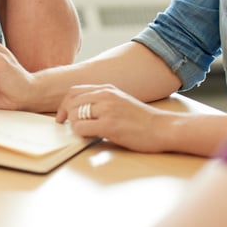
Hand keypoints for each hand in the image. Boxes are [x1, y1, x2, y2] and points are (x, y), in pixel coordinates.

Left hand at [55, 84, 178, 152]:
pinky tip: (90, 137)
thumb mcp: (121, 101)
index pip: (74, 91)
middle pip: (70, 102)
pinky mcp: (109, 125)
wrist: (163, 128)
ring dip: (74, 125)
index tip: (62, 117)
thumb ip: (103, 101)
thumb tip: (81, 110)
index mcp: (107, 89)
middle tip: (65, 127)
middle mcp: (105, 95)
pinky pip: (81, 128)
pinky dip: (80, 134)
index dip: (64, 104)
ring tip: (83, 132)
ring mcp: (107, 110)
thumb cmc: (143, 120)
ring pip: (73, 114)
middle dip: (64, 115)